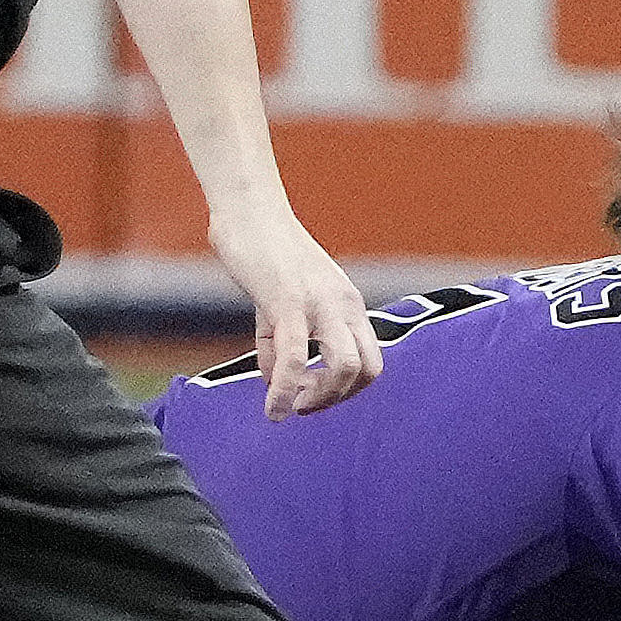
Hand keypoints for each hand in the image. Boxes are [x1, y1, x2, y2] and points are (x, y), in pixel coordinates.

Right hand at [209, 202, 381, 416]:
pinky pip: (295, 357)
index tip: (313, 395)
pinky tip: (273, 409)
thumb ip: (277, 343)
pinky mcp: (288, 301)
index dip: (347, 391)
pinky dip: (285, 391)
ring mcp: (319, 303)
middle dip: (337, 400)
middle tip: (303, 407)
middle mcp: (344, 306)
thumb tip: (272, 381)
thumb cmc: (263, 253)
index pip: (371, 362)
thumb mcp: (279, 303)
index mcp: (348, 306)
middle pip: (368, 371)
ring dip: (319, 399)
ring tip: (291, 408)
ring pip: (343, 367)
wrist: (249, 211)